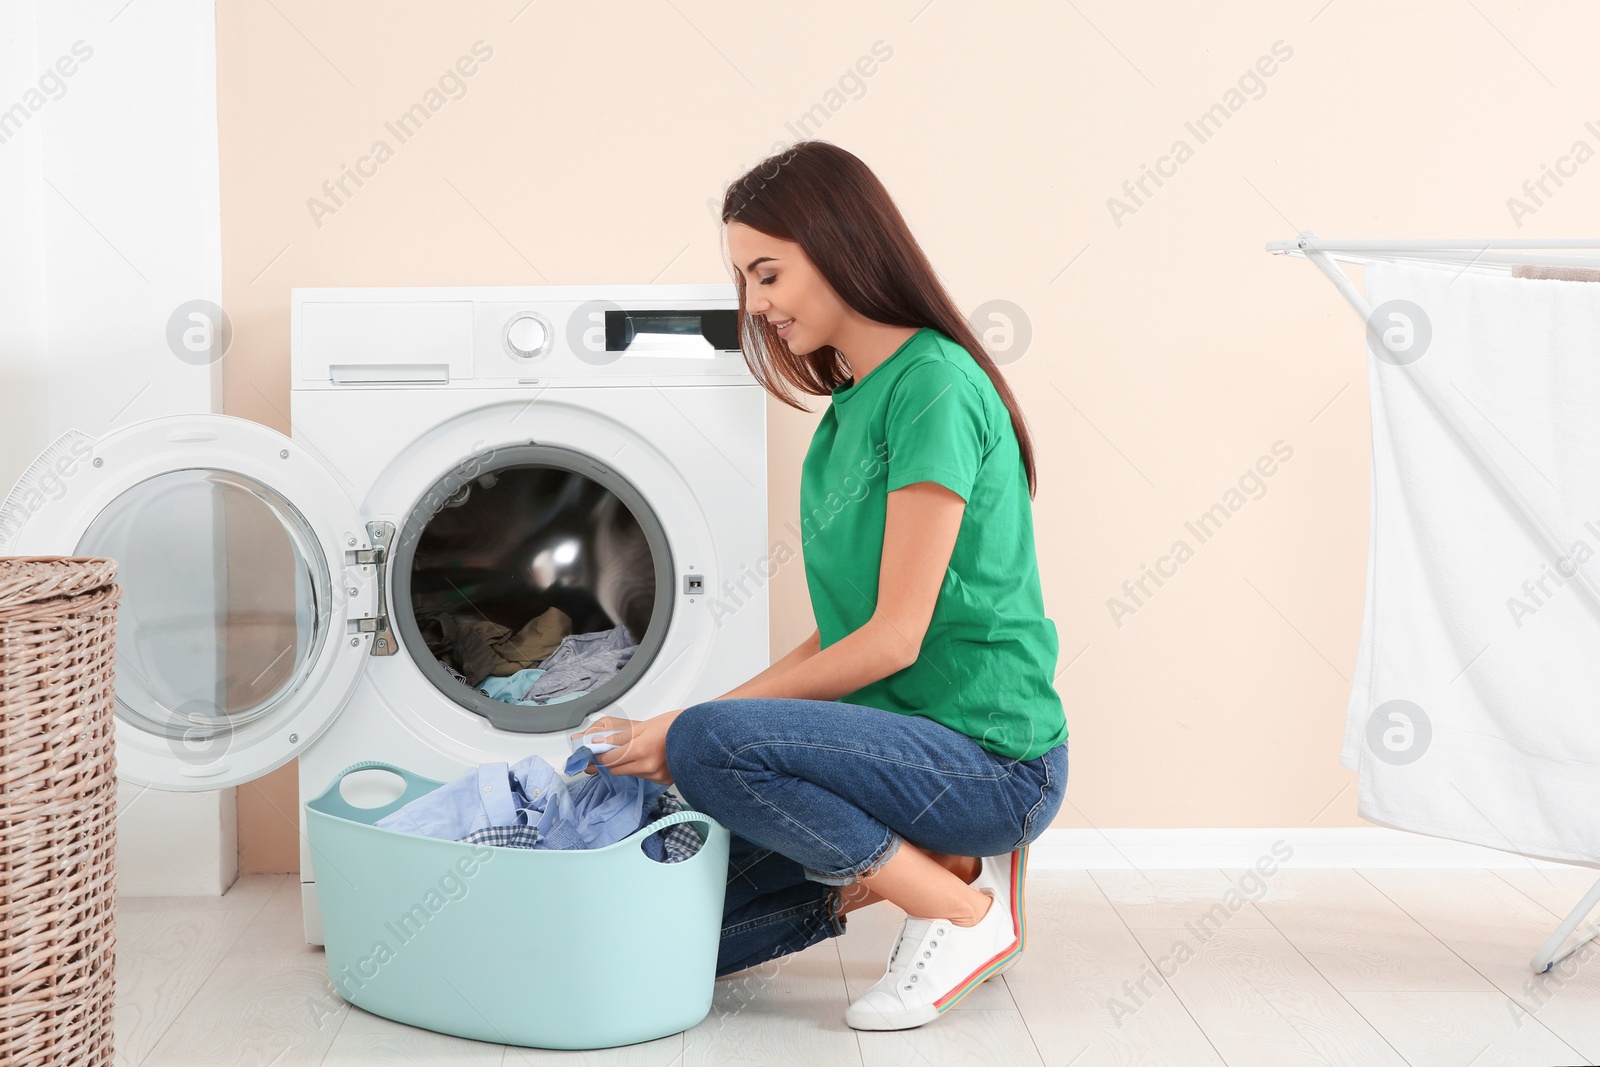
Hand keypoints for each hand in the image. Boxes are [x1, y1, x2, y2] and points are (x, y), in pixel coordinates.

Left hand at [569, 710, 683, 784]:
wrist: (702, 735)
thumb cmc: (677, 725)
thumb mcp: (644, 725)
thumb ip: (620, 736)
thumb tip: (600, 741)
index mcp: (640, 749)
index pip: (608, 760)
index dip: (598, 756)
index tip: (592, 752)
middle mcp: (647, 766)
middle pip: (616, 770)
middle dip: (609, 762)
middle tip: (605, 753)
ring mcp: (655, 775)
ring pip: (629, 773)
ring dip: (625, 764)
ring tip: (633, 751)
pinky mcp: (663, 780)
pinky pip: (643, 776)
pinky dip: (640, 768)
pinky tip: (647, 757)